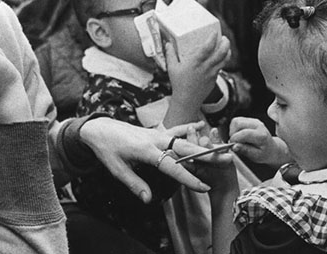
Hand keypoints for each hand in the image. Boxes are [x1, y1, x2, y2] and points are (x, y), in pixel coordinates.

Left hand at [79, 118, 232, 202]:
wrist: (100, 128)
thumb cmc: (107, 149)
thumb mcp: (117, 169)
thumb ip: (135, 184)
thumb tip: (148, 199)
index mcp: (146, 150)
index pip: (173, 166)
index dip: (189, 178)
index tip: (204, 186)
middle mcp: (156, 139)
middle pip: (186, 148)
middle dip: (207, 155)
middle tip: (226, 161)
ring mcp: (158, 133)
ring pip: (184, 138)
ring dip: (203, 144)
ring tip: (221, 148)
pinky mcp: (157, 131)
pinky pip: (176, 128)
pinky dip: (189, 127)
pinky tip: (202, 126)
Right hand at [163, 33, 230, 125]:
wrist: (187, 100)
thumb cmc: (178, 84)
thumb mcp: (172, 68)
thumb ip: (170, 54)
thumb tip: (168, 44)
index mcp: (195, 62)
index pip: (207, 48)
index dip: (213, 38)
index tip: (215, 32)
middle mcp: (206, 67)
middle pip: (221, 53)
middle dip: (226, 43)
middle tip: (224, 37)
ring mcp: (212, 73)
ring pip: (224, 60)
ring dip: (227, 51)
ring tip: (225, 45)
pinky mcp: (214, 78)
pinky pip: (221, 67)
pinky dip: (223, 60)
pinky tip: (220, 57)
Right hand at [228, 117, 290, 165]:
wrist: (271, 148)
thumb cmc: (264, 153)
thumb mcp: (256, 156)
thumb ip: (245, 150)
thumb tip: (234, 146)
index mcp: (261, 135)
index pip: (244, 133)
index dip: (235, 140)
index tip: (233, 146)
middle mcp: (258, 125)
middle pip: (237, 123)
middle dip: (232, 133)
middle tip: (234, 142)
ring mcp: (254, 121)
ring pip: (235, 121)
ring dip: (232, 131)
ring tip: (237, 139)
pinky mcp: (250, 119)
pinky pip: (237, 121)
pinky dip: (234, 128)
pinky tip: (238, 135)